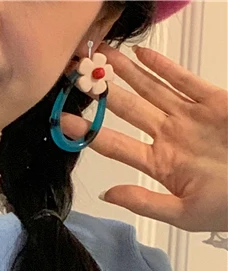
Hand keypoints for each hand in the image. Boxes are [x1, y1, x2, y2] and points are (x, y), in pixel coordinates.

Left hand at [60, 41, 227, 232]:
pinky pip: (184, 80)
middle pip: (127, 110)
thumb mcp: (182, 213)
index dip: (88, 131)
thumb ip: (144, 202)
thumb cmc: (226, 206)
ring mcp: (188, 117)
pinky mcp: (212, 101)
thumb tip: (107, 195)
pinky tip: (141, 54)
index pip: (114, 144)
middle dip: (102, 93)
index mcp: (158, 164)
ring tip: (101, 57)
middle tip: (76, 75)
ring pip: (152, 90)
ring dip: (127, 73)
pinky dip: (164, 66)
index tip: (62, 120)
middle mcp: (168, 137)